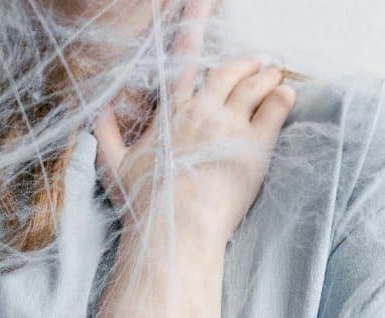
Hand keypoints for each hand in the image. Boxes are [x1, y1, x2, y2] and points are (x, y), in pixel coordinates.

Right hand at [93, 0, 296, 251]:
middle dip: (243, 62)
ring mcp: (229, 126)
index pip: (182, 59)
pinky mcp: (254, 146)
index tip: (202, 2)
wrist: (175, 229)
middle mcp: (201, 111)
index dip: (193, 26)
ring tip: (276, 75)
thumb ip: (106, 132)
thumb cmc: (143, 203)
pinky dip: (282, 96)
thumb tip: (97, 108)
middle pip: (227, 71)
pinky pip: (274, 109)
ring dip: (266, 76)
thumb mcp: (113, 166)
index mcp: (170, 112)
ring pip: (254, 86)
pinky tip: (287, 93)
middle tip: (256, 61)